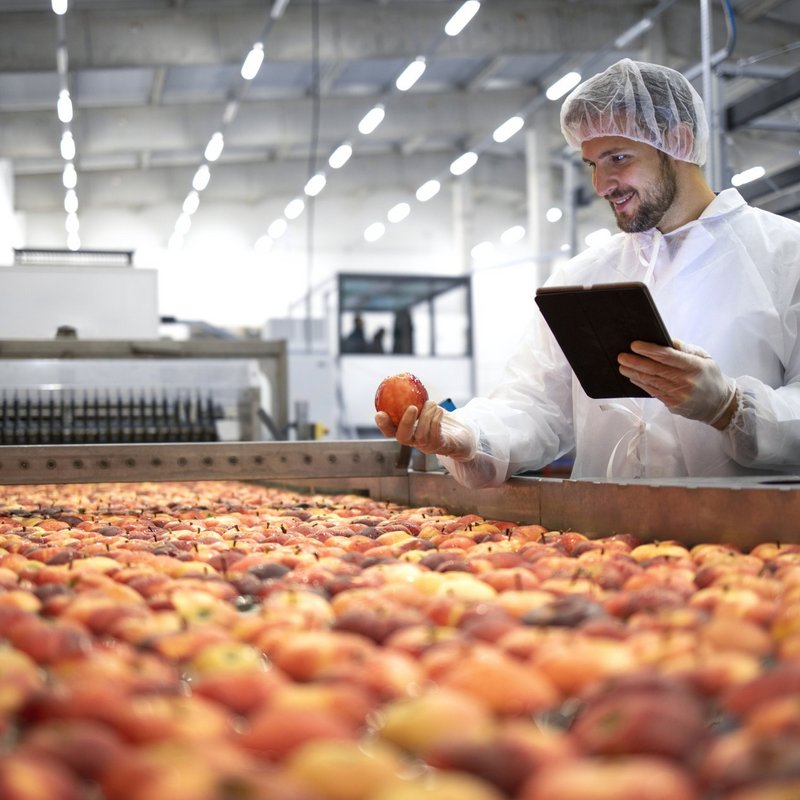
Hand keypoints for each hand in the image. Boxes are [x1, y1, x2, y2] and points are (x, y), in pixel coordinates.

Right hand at [375, 400, 475, 458]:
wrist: (462, 434)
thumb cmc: (440, 418)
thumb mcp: (426, 406)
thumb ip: (415, 398)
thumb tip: (403, 379)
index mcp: (407, 432)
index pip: (390, 432)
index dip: (383, 425)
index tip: (379, 413)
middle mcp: (415, 442)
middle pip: (402, 438)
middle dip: (406, 423)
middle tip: (412, 408)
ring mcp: (428, 446)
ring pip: (421, 434)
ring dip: (427, 416)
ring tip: (432, 404)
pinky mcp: (442, 446)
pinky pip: (436, 434)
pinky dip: (436, 420)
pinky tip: (439, 411)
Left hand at [617, 339, 736, 428]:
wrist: (719, 403)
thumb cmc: (709, 376)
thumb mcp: (704, 357)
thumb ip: (684, 348)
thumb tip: (665, 339)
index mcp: (694, 366)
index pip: (668, 356)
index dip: (649, 350)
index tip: (634, 345)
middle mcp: (686, 381)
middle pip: (655, 370)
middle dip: (636, 362)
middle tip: (621, 356)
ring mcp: (678, 394)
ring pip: (651, 382)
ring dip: (634, 373)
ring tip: (622, 366)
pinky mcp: (673, 404)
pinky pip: (653, 392)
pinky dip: (641, 383)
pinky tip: (632, 377)